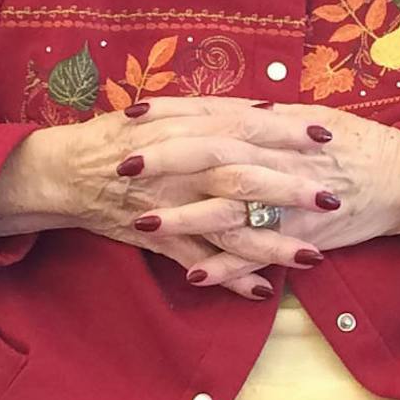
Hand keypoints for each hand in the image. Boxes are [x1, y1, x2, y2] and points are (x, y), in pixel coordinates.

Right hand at [0, 104, 341, 298]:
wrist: (67, 171)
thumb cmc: (122, 137)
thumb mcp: (167, 112)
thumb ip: (214, 114)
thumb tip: (265, 109)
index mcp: (187, 129)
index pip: (244, 126)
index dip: (286, 132)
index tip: (325, 136)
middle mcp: (182, 166)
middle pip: (243, 176)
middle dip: (290, 189)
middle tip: (332, 196)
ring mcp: (170, 205)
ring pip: (227, 226)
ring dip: (271, 242)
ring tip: (313, 256)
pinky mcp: (157, 239)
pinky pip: (198, 261)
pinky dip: (228, 277)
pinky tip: (262, 290)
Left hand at [130, 99, 399, 288]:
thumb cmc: (353, 143)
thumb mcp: (305, 117)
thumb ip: (261, 115)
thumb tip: (224, 106)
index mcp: (273, 126)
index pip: (213, 114)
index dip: (171, 115)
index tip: (132, 115)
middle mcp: (275, 159)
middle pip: (211, 156)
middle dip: (163, 161)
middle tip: (120, 165)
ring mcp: (287, 201)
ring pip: (226, 208)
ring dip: (181, 219)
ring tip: (141, 224)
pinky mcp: (300, 237)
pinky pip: (257, 256)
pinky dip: (225, 268)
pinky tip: (192, 276)